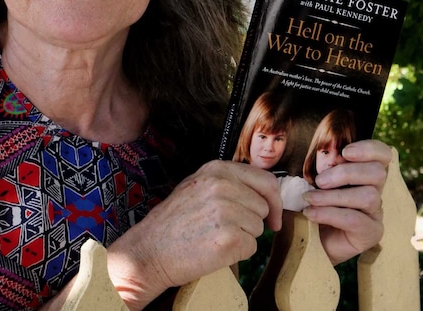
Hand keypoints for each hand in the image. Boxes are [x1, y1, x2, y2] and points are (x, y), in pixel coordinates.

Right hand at [106, 160, 282, 307]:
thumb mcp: (196, 186)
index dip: (274, 200)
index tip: (273, 215)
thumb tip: (262, 192)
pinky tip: (214, 250)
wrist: (148, 251)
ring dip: (243, 237)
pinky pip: (251, 248)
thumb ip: (227, 182)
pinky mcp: (229, 239)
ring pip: (258, 228)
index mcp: (217, 169)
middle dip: (252, 220)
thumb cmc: (172, 222)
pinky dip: (237, 253)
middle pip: (263, 206)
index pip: (266, 180)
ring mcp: (226, 211)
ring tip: (214, 237)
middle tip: (227, 229)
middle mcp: (223, 186)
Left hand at [301, 139, 390, 264]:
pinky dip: (330, 214)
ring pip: (368, 196)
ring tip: (309, 198)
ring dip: (334, 196)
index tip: (345, 151)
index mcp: (365, 172)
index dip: (369, 149)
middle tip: (320, 180)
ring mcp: (376, 213)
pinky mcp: (371, 232)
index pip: (382, 154)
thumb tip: (303, 150)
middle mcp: (376, 190)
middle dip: (347, 173)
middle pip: (377, 173)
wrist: (307, 240)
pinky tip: (310, 213)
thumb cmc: (310, 204)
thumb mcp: (310, 181)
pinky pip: (355, 219)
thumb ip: (315, 166)